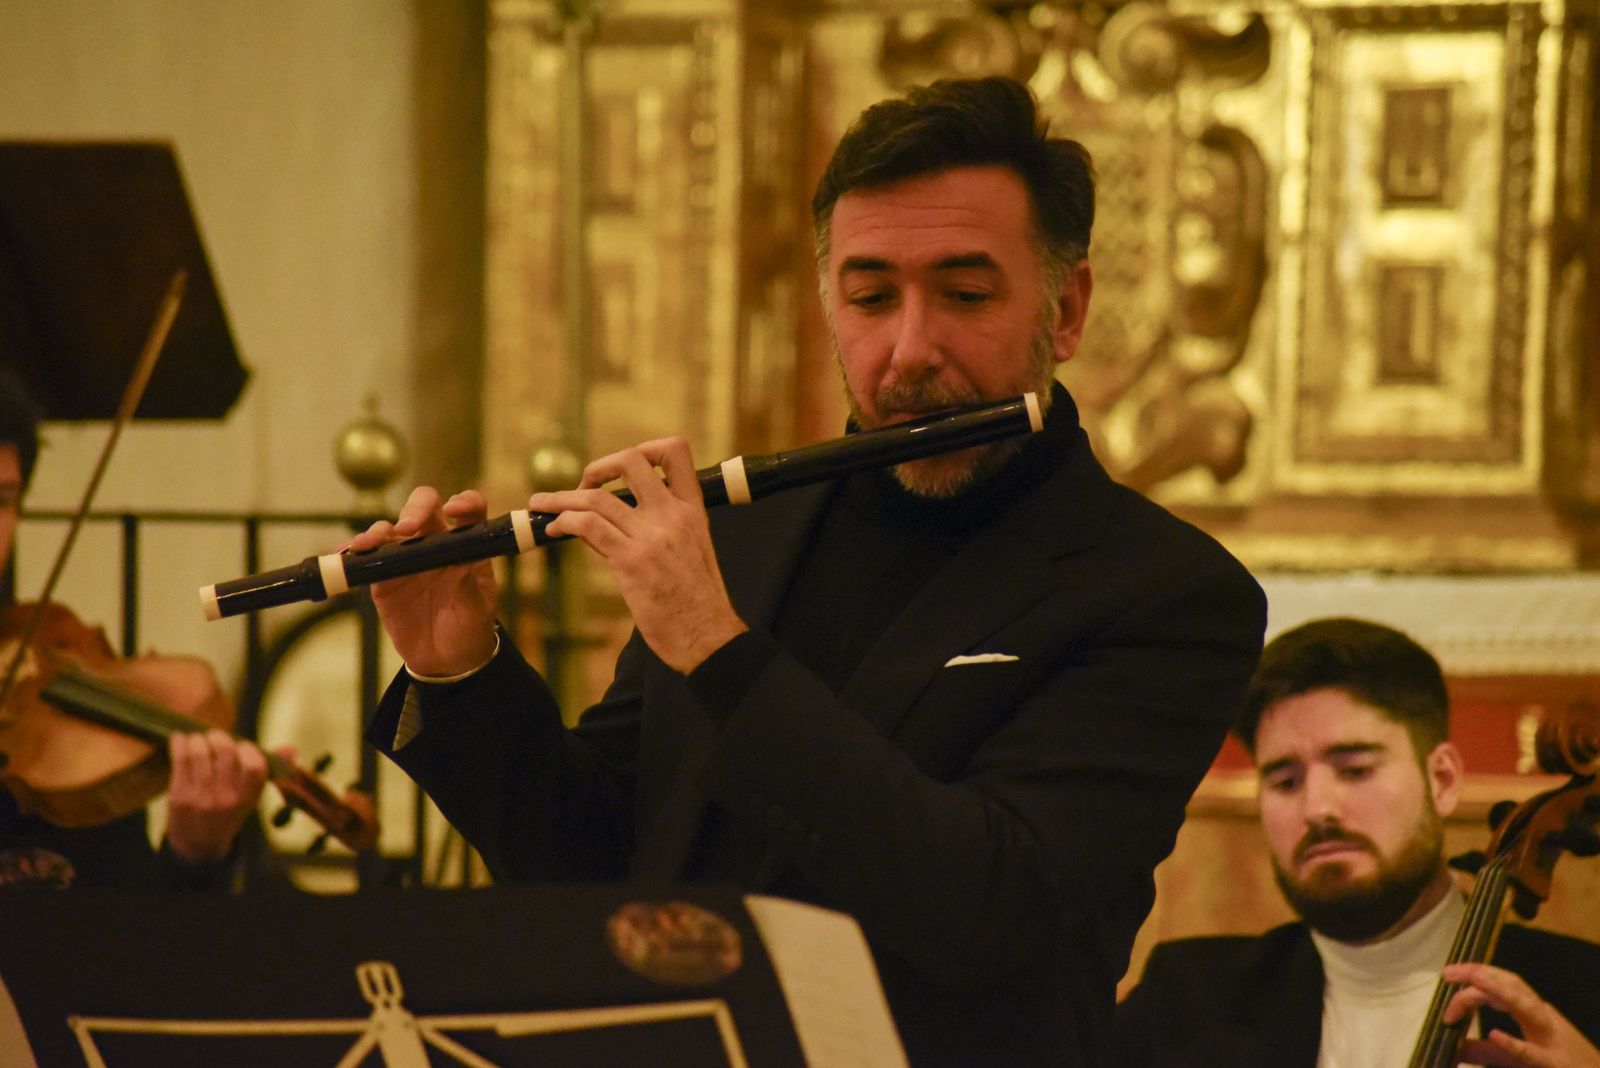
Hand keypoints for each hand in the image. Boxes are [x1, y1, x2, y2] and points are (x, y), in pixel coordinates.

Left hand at [164, 730, 269, 863]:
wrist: (198, 847)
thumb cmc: (228, 813)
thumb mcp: (251, 797)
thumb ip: (268, 770)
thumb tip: (292, 748)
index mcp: (249, 798)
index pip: (255, 766)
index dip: (247, 749)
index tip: (241, 746)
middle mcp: (227, 798)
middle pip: (225, 752)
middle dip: (219, 737)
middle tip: (215, 737)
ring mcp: (202, 797)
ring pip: (200, 753)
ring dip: (198, 739)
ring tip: (197, 739)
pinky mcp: (179, 796)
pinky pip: (180, 760)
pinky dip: (179, 743)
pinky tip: (179, 739)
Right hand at [351, 486, 499, 676]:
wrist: (445, 660)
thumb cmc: (470, 628)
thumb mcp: (478, 610)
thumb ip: (470, 587)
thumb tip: (464, 564)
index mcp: (465, 546)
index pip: (470, 511)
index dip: (464, 502)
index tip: (454, 510)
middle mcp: (436, 543)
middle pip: (424, 507)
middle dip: (414, 508)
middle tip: (406, 528)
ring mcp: (407, 557)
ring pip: (391, 530)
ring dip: (377, 531)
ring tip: (366, 544)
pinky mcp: (384, 577)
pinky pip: (367, 558)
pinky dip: (354, 553)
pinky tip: (345, 553)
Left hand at [531, 437, 746, 672]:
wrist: (708, 637)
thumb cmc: (698, 602)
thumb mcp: (691, 551)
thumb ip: (661, 528)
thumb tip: (612, 519)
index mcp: (694, 509)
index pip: (676, 452)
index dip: (645, 449)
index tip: (623, 470)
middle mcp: (673, 515)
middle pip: (631, 460)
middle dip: (597, 468)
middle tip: (583, 487)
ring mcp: (652, 537)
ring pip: (597, 498)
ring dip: (562, 498)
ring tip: (542, 506)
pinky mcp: (632, 561)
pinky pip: (589, 527)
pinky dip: (564, 522)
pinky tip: (554, 530)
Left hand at [1443, 962, 1599, 1067]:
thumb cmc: (1557, 1065)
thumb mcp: (1517, 1056)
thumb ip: (1485, 1050)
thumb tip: (1453, 1046)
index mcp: (1534, 1013)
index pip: (1505, 983)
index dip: (1478, 974)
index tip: (1449, 975)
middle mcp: (1543, 1019)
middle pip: (1513, 987)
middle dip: (1481, 974)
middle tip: (1449, 973)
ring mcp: (1550, 1040)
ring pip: (1526, 1008)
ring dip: (1499, 991)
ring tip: (1473, 981)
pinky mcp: (1553, 1065)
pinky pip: (1532, 1053)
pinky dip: (1514, 1044)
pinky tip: (1496, 1035)